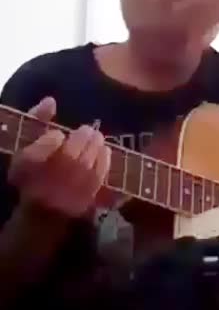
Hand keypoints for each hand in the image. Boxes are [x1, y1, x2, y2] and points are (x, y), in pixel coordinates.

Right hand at [8, 97, 110, 217]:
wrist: (44, 209)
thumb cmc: (37, 168)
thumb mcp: (30, 144)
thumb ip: (38, 120)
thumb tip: (50, 101)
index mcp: (22, 172)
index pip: (33, 158)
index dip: (48, 143)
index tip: (59, 134)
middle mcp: (40, 188)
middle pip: (64, 162)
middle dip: (80, 141)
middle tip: (88, 129)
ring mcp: (63, 199)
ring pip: (83, 170)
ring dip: (95, 149)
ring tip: (98, 136)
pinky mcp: (82, 204)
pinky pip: (97, 181)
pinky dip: (103, 162)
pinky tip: (105, 150)